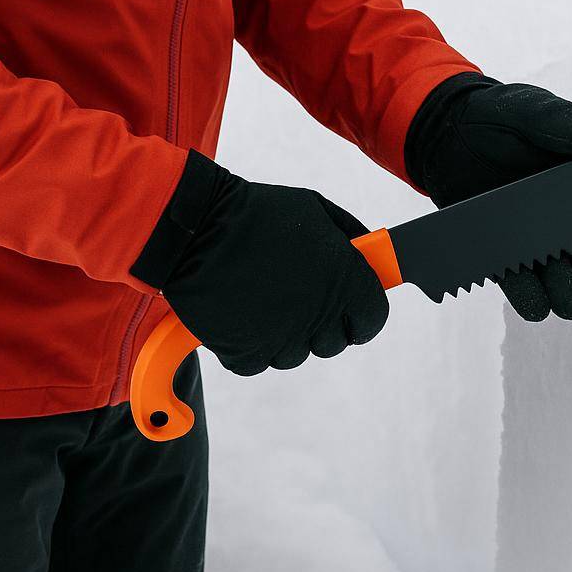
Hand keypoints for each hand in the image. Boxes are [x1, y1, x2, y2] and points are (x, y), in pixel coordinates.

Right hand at [134, 152, 386, 375]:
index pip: (373, 320)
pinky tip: (239, 314)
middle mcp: (319, 314)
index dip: (361, 314)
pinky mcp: (245, 352)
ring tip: (261, 299)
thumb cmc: (257, 213)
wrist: (197, 227)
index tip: (348, 309)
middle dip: (321, 325)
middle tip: (298, 299)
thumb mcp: (316, 209)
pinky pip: (257, 362)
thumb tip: (369, 255)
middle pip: (333, 343)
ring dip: (283, 335)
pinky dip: (248, 345)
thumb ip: (349, 236)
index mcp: (345, 281)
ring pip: (294, 355)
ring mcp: (283, 337)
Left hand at [405, 74, 571, 320]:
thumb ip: (567, 121)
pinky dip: (532, 299)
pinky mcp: (509, 267)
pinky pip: (533, 304)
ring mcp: (544, 254)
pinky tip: (520, 273)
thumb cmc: (502, 118)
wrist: (449, 133)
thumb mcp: (534, 110)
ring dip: (566, 292)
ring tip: (545, 261)